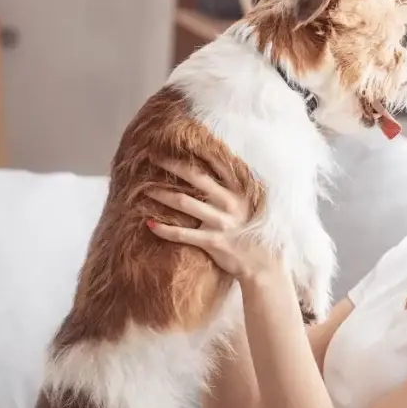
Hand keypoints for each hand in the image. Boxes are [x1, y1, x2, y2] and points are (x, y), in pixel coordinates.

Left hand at [145, 159, 278, 282]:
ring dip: (161, 194)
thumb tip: (216, 173)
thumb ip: (235, 191)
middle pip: (196, 178)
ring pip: (184, 202)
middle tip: (154, 158)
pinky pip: (182, 233)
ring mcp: (220, 222)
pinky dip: (164, 229)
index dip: (198, 152)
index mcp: (240, 191)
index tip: (178, 143)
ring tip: (145, 189)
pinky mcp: (212, 241)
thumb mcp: (250, 207)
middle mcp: (230, 203)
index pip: (218, 164)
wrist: (261, 264)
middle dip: (173, 165)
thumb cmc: (253, 233)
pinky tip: (150, 223)